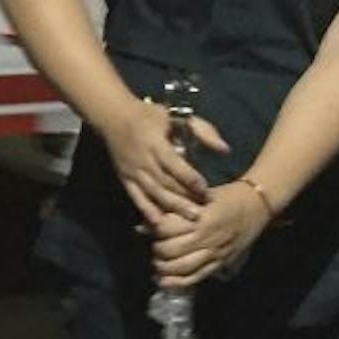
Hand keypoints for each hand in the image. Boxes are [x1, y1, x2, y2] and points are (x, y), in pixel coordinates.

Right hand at [100, 100, 230, 222]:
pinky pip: (136, 197)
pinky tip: (158, 223)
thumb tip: (225, 149)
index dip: (190, 178)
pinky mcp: (124, 179)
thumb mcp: (177, 116)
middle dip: (184, 198)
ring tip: (189, 218)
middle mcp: (143, 159)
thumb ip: (203, 131)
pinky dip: (147, 210)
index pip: (174, 164)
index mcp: (155, 142)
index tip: (205, 190)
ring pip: (153, 193)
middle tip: (202, 211)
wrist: (112, 116)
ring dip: (171, 207)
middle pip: (165, 182)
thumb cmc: (149, 115)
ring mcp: (132, 171)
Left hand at [150, 181, 272, 288]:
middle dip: (158, 251)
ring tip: (158, 265)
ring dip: (165, 268)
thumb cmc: (228, 196)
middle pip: (172, 250)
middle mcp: (207, 237)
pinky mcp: (220, 263)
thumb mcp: (201, 196)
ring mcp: (215, 253)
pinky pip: (196, 277)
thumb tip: (142, 224)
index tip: (150, 228)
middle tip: (155, 247)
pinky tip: (165, 282)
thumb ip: (174, 209)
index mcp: (202, 218)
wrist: (258, 205)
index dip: (155, 230)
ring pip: (182, 267)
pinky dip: (178, 283)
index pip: (168, 228)